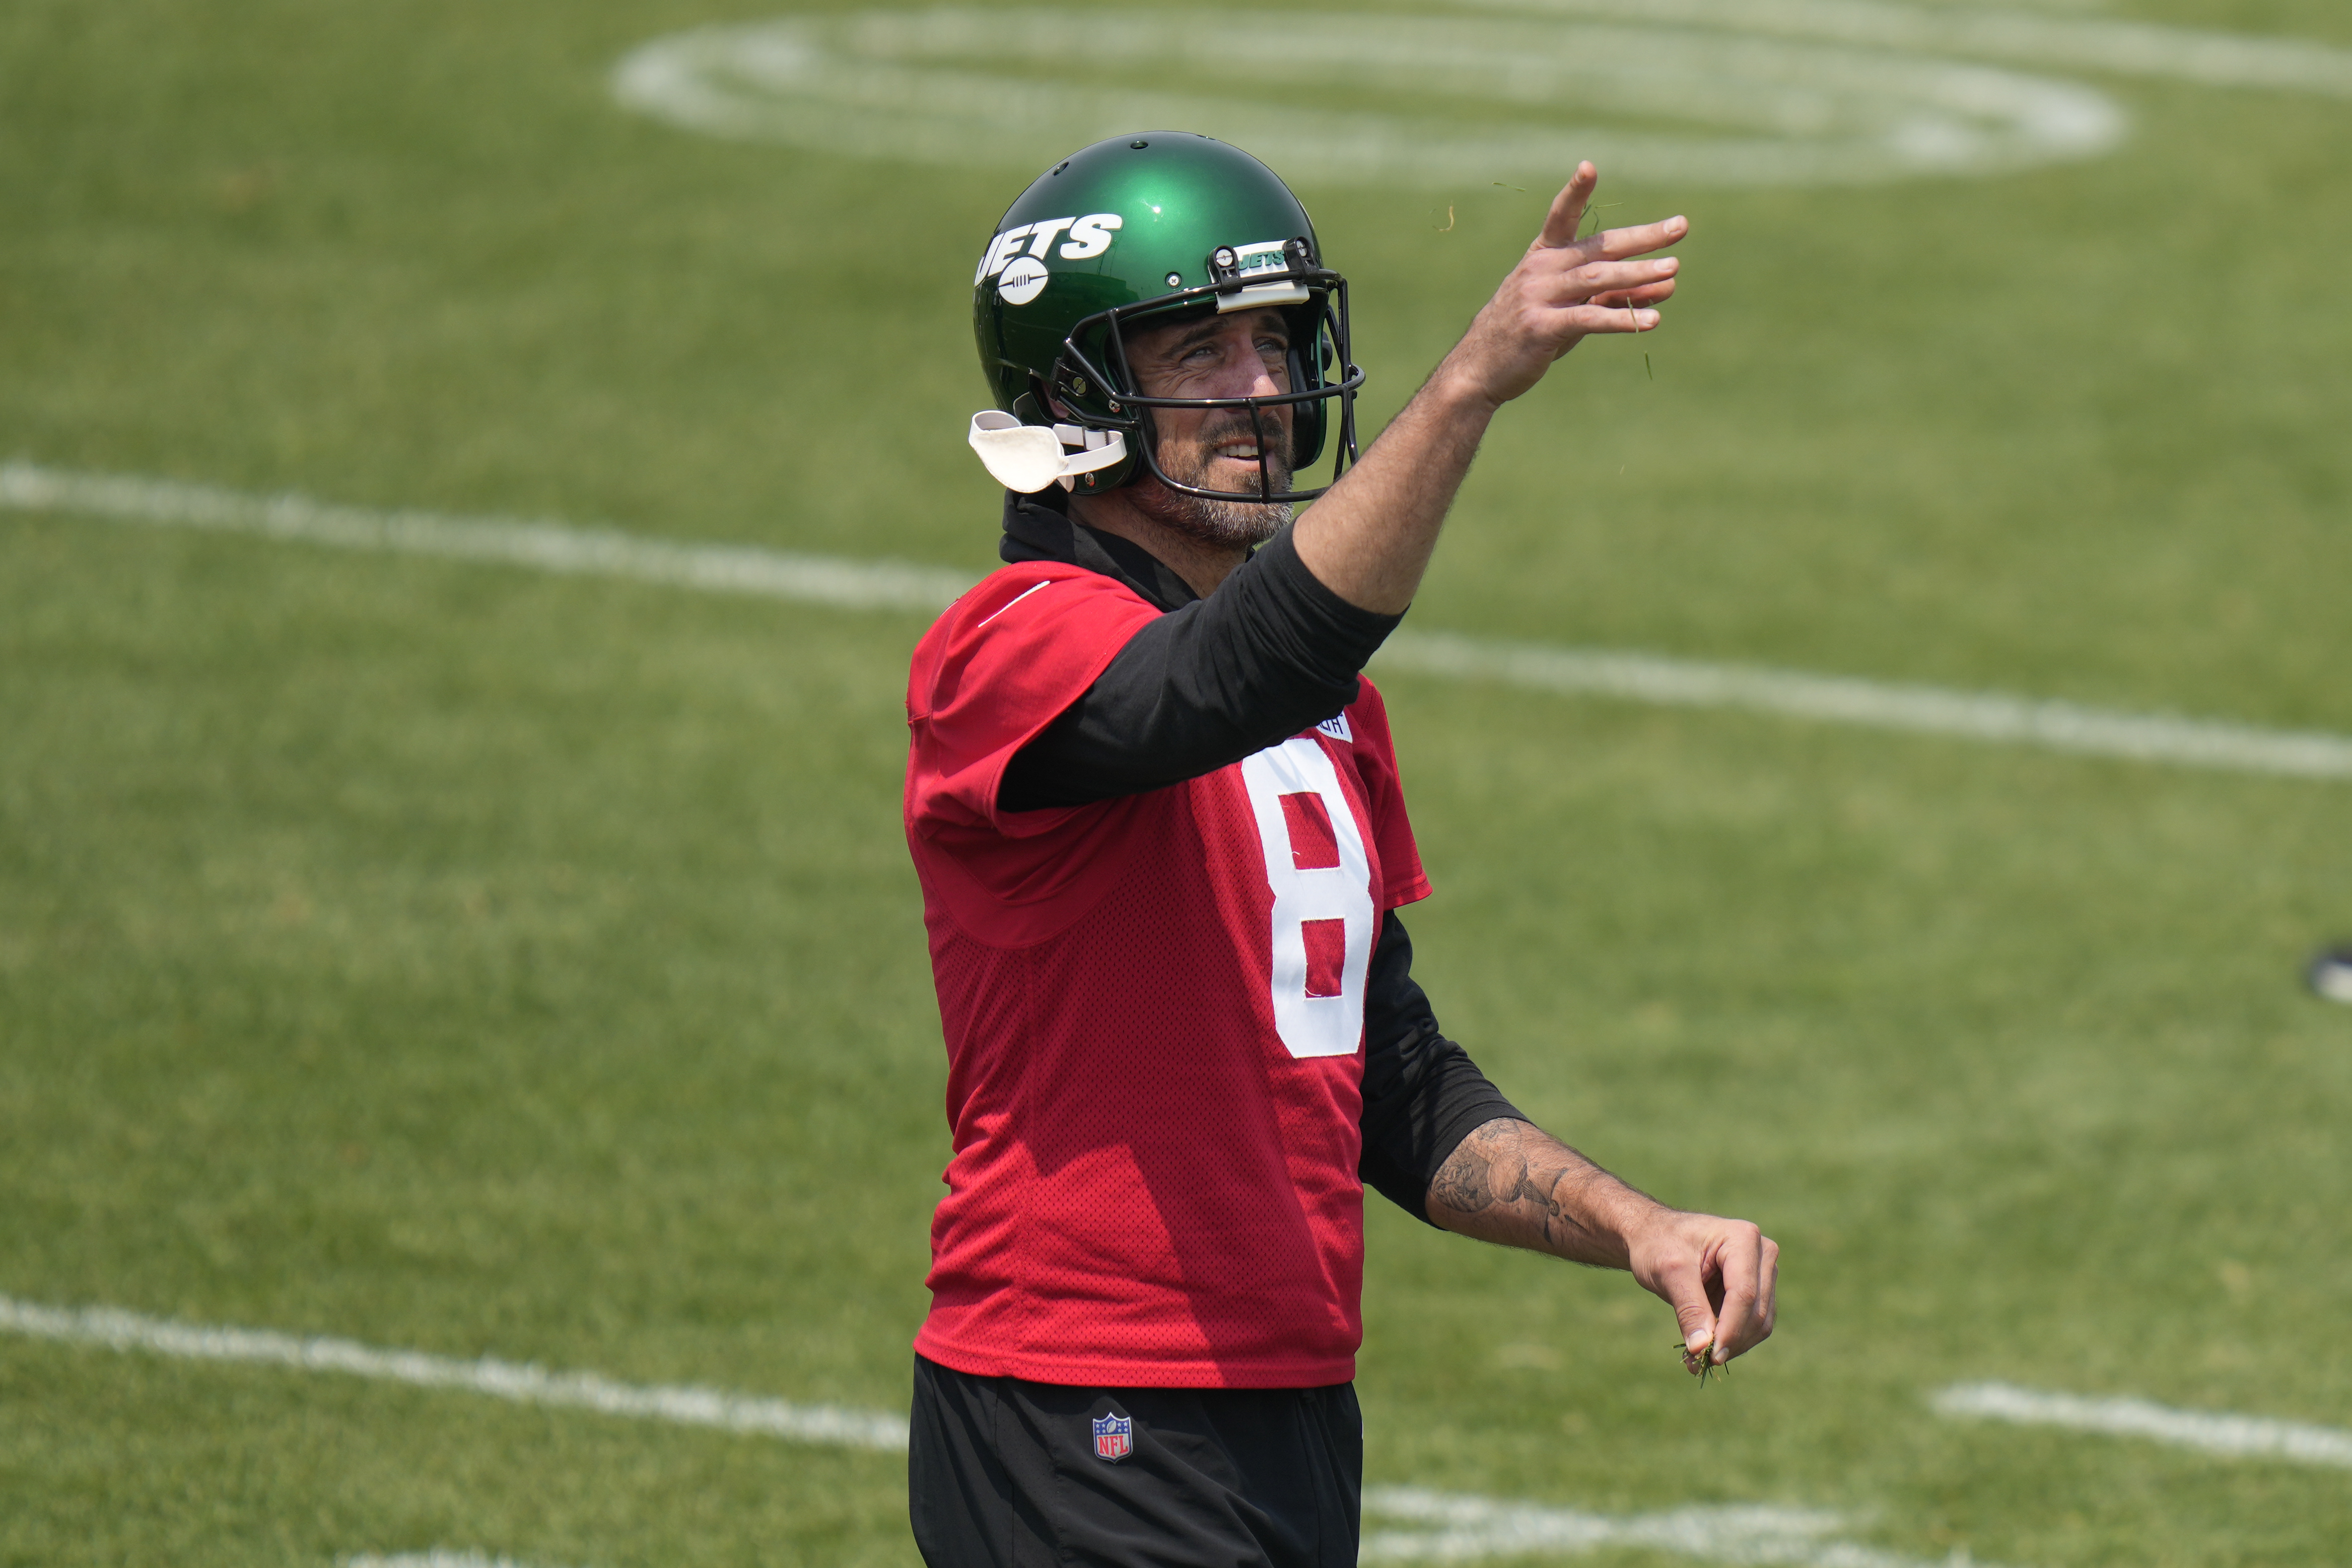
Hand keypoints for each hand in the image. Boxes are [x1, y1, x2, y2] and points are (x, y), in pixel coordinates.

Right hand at [1439, 162, 1686, 409]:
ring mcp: (1538, 297)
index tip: (1588, 167)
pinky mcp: (1541, 328)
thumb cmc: (1530, 332)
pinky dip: (1622, 318)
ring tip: (1673, 270)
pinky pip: (1588, 318)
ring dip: (1638, 274)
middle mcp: (1540, 270)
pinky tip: (1651, 320)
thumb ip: (1616, 292)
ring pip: (1597, 278)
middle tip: (1680, 227)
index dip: (1574, 192)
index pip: (1560, 216)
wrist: (1479, 370)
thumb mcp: (1572, 306)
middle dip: (1642, 238)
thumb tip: (1670, 282)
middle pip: (1598, 248)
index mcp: (1543, 256)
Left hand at [1624, 1209, 1778, 1370]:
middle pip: (1756, 1310)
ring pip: (1760, 1322)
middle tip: (1699, 1361)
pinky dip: (1732, 1341)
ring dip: (1733, 1345)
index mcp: (1742, 1238)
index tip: (1711, 1356)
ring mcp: (1762, 1273)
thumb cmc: (1659, 1244)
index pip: (1744, 1293)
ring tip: (1697, 1358)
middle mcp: (1762, 1254)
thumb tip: (1702, 1348)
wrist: (1654, 1236)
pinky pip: (1752, 1325)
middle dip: (1731, 1340)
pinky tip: (1705, 1349)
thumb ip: (1688, 1308)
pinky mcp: (1757, 1291)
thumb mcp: (1668, 1272)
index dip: (1730, 1328)